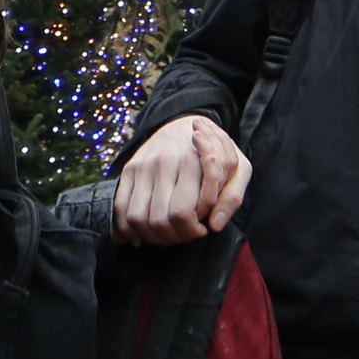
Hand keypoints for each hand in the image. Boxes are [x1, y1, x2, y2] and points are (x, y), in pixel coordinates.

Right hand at [112, 115, 250, 244]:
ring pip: (139, 218)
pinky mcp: (130, 169)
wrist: (184, 123)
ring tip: (169, 234)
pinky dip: (128, 228)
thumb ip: (232, 197)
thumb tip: (215, 225)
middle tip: (186, 234)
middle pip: (161, 219)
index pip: (185, 212)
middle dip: (175, 236)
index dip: (194, 230)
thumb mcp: (237, 168)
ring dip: (153, 236)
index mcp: (193, 161)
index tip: (201, 228)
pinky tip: (142, 235)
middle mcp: (164, 162)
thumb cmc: (216, 151)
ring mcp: (144, 165)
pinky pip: (121, 207)